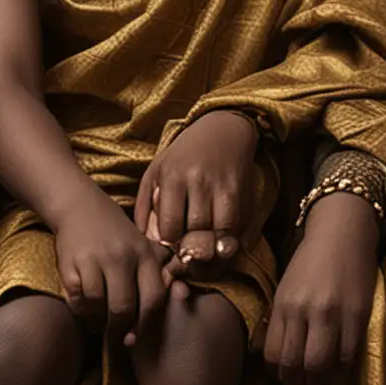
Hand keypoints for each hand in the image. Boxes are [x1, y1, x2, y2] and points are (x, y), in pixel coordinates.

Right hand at [55, 189, 170, 345]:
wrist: (81, 207)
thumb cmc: (118, 233)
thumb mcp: (144, 245)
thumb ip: (159, 268)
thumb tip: (179, 296)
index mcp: (146, 253)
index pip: (153, 297)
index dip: (146, 323)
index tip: (136, 337)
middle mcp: (123, 257)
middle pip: (123, 307)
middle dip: (119, 329)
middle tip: (116, 338)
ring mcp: (96, 261)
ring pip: (98, 306)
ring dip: (97, 321)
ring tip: (99, 323)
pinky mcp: (72, 265)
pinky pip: (78, 299)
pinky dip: (81, 310)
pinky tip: (85, 309)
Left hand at [135, 112, 257, 277]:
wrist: (223, 129)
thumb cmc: (183, 156)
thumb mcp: (156, 172)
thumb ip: (144, 207)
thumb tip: (143, 243)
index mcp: (172, 177)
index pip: (170, 228)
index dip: (170, 245)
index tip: (170, 246)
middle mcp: (198, 181)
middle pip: (195, 232)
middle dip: (191, 250)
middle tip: (187, 255)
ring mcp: (223, 185)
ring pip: (220, 232)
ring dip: (212, 249)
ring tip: (204, 253)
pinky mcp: (242, 189)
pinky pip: (237, 225)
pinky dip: (229, 239)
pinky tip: (221, 242)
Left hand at [265, 192, 380, 384]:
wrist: (343, 230)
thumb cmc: (312, 258)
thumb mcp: (286, 285)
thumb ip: (280, 318)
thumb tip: (273, 355)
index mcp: (284, 304)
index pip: (274, 354)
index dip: (278, 376)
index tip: (285, 383)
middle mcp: (305, 311)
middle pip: (296, 364)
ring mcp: (333, 313)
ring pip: (321, 364)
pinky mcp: (357, 314)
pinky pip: (348, 355)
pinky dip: (342, 377)